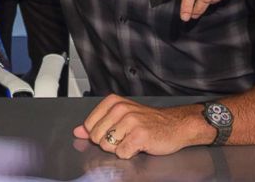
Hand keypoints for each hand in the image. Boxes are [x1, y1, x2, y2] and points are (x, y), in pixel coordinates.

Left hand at [73, 94, 213, 158]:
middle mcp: (120, 109)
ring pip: (108, 146)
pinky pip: (122, 153)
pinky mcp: (139, 135)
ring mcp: (130, 121)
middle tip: (124, 137)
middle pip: (96, 137)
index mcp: (113, 102)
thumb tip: (78, 131)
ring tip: (132, 140)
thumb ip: (97, 123)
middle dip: (109, 142)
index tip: (113, 132)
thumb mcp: (120, 117)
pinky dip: (129, 154)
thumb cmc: (149, 121)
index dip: (99, 134)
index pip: (89, 125)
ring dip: (119, 148)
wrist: (176, 125)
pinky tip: (139, 145)